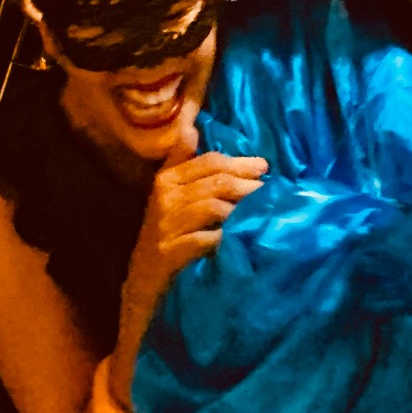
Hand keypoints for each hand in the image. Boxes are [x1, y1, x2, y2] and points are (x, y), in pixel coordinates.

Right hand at [122, 130, 268, 314]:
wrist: (140, 286)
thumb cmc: (164, 236)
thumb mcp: (169, 197)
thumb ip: (181, 162)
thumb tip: (191, 127)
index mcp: (166, 180)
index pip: (209, 162)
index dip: (240, 163)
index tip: (264, 168)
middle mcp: (165, 199)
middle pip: (216, 182)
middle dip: (247, 184)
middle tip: (270, 191)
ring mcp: (167, 227)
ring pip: (212, 207)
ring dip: (242, 209)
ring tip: (263, 214)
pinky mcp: (170, 254)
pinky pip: (205, 239)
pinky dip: (225, 238)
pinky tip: (240, 240)